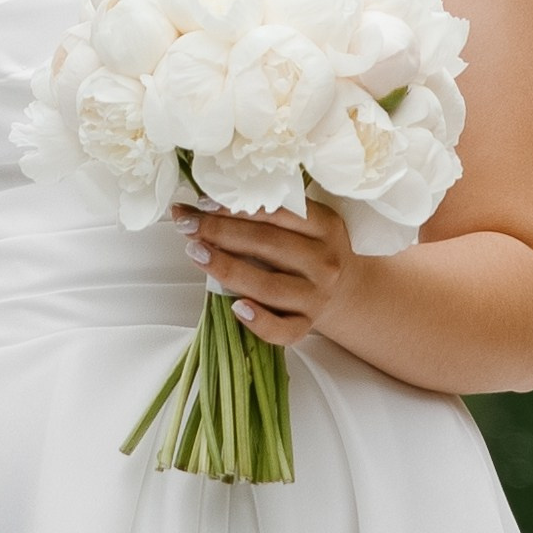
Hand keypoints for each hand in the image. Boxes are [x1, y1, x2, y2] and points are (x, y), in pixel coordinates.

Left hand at [173, 199, 352, 345]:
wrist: (345, 292)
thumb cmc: (310, 250)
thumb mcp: (305, 224)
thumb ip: (269, 214)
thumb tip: (205, 204)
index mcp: (324, 226)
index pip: (276, 212)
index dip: (236, 207)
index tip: (201, 202)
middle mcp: (324, 261)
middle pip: (268, 244)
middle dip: (221, 231)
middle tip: (187, 224)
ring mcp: (316, 297)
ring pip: (269, 285)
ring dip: (228, 269)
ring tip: (196, 253)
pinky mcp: (307, 326)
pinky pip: (282, 329)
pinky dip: (258, 321)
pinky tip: (235, 307)